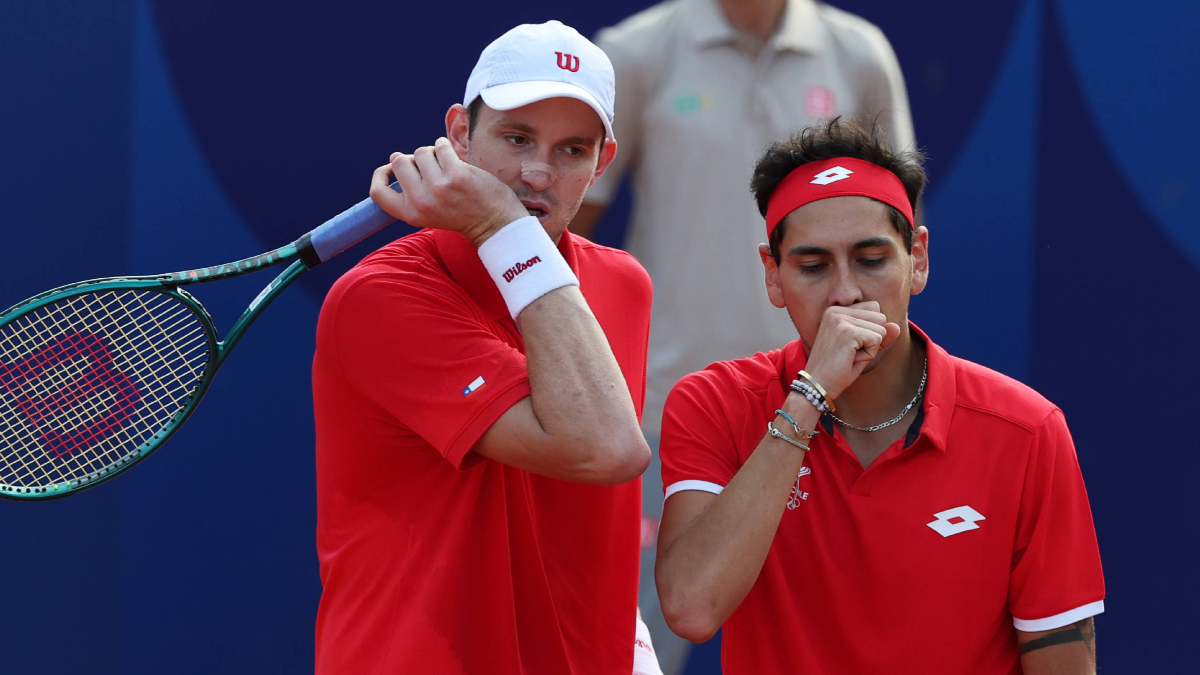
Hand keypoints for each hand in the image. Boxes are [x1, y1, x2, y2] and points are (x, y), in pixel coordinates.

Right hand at [369, 137, 528, 246]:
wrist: (493, 223)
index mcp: (410, 214)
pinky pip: (441, 146)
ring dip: (432, 152)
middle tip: (429, 167)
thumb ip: (411, 192)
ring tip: (444, 165)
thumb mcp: (428, 212)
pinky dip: (445, 146)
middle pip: (399, 162)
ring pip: (421, 152)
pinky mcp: (456, 175)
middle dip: (412, 158)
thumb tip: (396, 160)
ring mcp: (438, 188)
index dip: (380, 174)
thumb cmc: (460, 213)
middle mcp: (421, 202)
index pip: (377, 192)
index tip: (390, 168)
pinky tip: (453, 157)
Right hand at [802, 302, 900, 400]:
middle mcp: (836, 311)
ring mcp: (840, 320)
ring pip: (881, 329)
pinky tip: (850, 360)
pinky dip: (869, 354)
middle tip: (850, 353)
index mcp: (836, 311)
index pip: (874, 308)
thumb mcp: (862, 349)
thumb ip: (880, 335)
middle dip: (872, 338)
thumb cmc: (837, 369)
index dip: (870, 331)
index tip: (850, 345)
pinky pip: (877, 339)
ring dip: (870, 348)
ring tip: (849, 356)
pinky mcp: (847, 332)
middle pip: (880, 317)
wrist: (816, 386)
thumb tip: (896, 326)